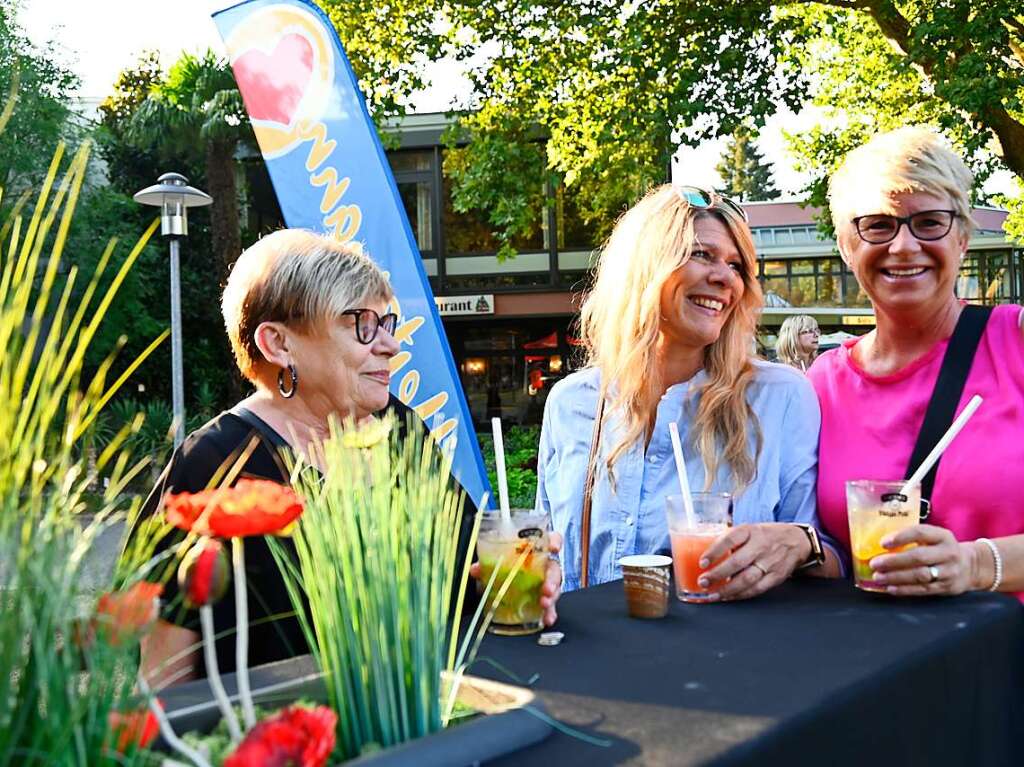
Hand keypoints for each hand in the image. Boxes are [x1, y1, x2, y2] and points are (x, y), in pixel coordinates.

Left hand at [469, 531, 562, 626]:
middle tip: (546, 589)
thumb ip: (488, 563)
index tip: (554, 547)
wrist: (512, 575)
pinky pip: (551, 605)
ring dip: (551, 597)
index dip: (555, 542)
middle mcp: (546, 565)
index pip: (552, 539)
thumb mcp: (499, 559)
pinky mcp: (545, 597)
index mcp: (538, 550)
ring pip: (555, 588)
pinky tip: (547, 618)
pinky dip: (549, 613)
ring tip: (544, 604)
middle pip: (554, 569)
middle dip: (552, 579)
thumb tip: (475, 569)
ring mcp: (547, 582)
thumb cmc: (511, 562)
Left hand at [697, 523, 811, 600]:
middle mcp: (761, 546)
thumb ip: (730, 539)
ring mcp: (770, 562)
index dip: (715, 551)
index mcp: (750, 531)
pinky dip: (741, 595)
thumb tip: (703, 549)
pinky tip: (729, 597)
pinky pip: (757, 589)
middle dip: (718, 574)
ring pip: (747, 579)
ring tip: (712, 594)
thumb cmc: (766, 535)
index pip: (730, 540)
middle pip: (737, 562)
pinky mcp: (776, 577)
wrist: (797, 541)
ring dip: (727, 589)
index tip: (702, 562)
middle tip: (703, 582)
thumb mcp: (749, 529)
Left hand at [868, 524, 974, 595]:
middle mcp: (948, 553)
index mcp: (943, 536)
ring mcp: (949, 572)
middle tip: (875, 564)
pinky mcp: (947, 588)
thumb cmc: (941, 549)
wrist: (971, 566)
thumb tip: (879, 544)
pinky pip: (923, 590)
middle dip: (894, 561)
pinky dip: (905, 590)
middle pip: (919, 557)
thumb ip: (913, 538)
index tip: (882, 543)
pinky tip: (890, 588)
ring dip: (896, 577)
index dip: (901, 537)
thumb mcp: (934, 538)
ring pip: (920, 576)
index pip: (921, 533)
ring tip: (879, 577)